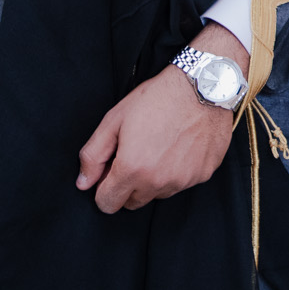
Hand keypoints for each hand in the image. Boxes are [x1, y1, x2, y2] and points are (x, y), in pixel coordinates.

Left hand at [77, 22, 243, 212]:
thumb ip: (93, 155)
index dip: (104, 189)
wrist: (204, 85)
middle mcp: (158, 182)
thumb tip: (84, 183)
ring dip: (155, 178)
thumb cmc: (158, 98)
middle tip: (138, 154)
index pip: (108, 204)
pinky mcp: (203, 174)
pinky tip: (181, 145)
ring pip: (159, 193)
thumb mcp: (115, 119)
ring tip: (162, 146)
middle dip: (130, 185)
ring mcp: (183, 180)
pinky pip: (183, 182)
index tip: (112, 172)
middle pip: (133, 202)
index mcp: (132, 169)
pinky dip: (179, 170)